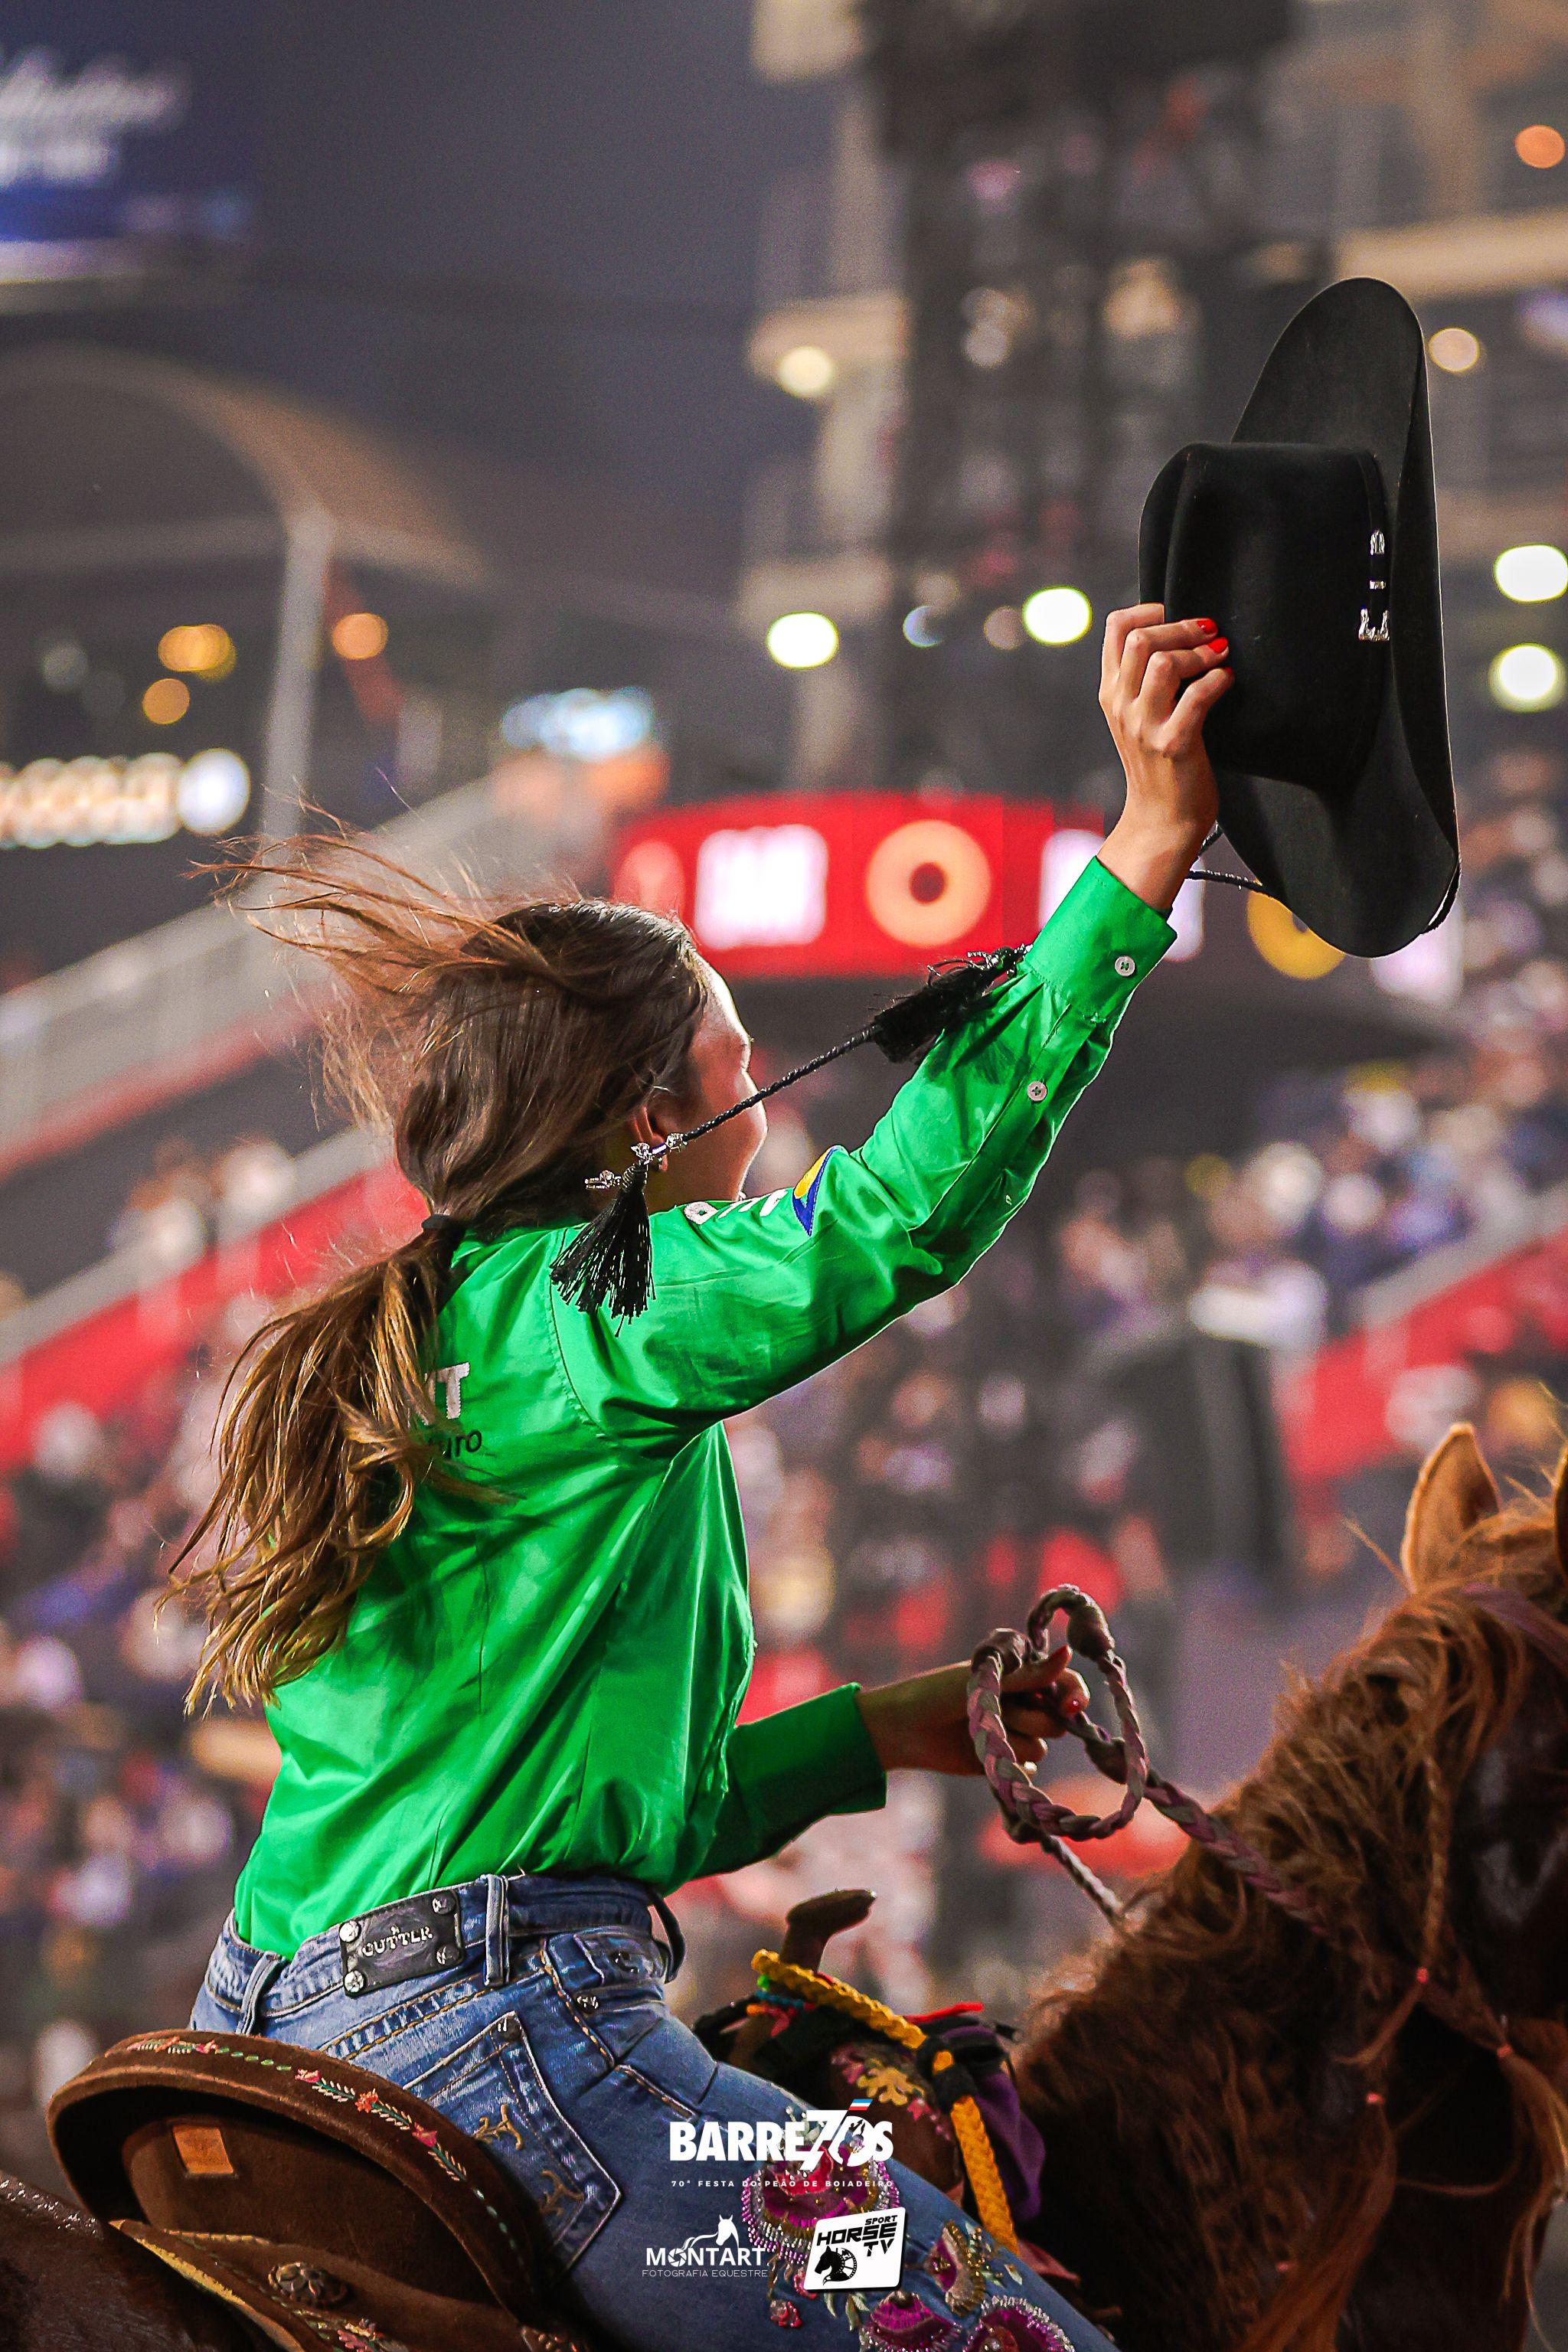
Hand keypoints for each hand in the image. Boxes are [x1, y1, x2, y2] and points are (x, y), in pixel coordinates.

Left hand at [854, 1647, 1088, 1777]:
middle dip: (1031, 1719)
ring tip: (981, 1730)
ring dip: (1012, 1740)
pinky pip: (1027, 1767)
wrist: (904, 1730)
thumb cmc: (939, 1692)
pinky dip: (1009, 1763)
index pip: (1065, 1684)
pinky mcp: (1004, 1761)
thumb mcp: (986, 1680)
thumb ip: (1028, 1675)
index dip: (1073, 1696)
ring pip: (1041, 1746)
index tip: (1069, 1707)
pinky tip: (986, 1754)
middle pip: (1057, 1720)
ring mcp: (1014, 1733)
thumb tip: (1067, 1653)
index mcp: (1020, 1676)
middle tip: (1001, 1711)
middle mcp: (1022, 1704)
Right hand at [1096, 603, 1232, 913]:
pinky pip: (1197, 696)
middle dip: (1181, 627)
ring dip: (1200, 653)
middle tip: (1209, 632)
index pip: (1116, 629)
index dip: (1149, 610)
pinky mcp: (1173, 744)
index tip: (1175, 613)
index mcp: (1111, 693)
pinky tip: (1227, 680)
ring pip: (1164, 663)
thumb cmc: (1159, 765)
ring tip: (1219, 657)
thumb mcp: (1138, 717)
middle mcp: (1122, 707)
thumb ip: (1144, 679)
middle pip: (1141, 639)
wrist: (1161, 821)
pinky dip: (1218, 680)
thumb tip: (1176, 631)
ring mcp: (1144, 727)